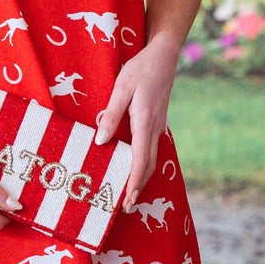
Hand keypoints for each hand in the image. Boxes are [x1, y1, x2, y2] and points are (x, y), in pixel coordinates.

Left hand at [93, 38, 178, 207]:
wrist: (163, 56)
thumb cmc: (140, 69)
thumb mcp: (121, 88)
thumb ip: (111, 114)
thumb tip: (101, 141)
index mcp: (145, 122)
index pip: (141, 160)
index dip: (134, 182)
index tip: (128, 200)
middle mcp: (154, 128)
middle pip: (148, 165)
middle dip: (138, 187)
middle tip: (127, 207)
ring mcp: (158, 126)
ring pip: (152, 159)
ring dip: (142, 178)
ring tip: (131, 194)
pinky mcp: (157, 122)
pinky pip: (151, 149)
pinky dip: (145, 164)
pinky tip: (135, 168)